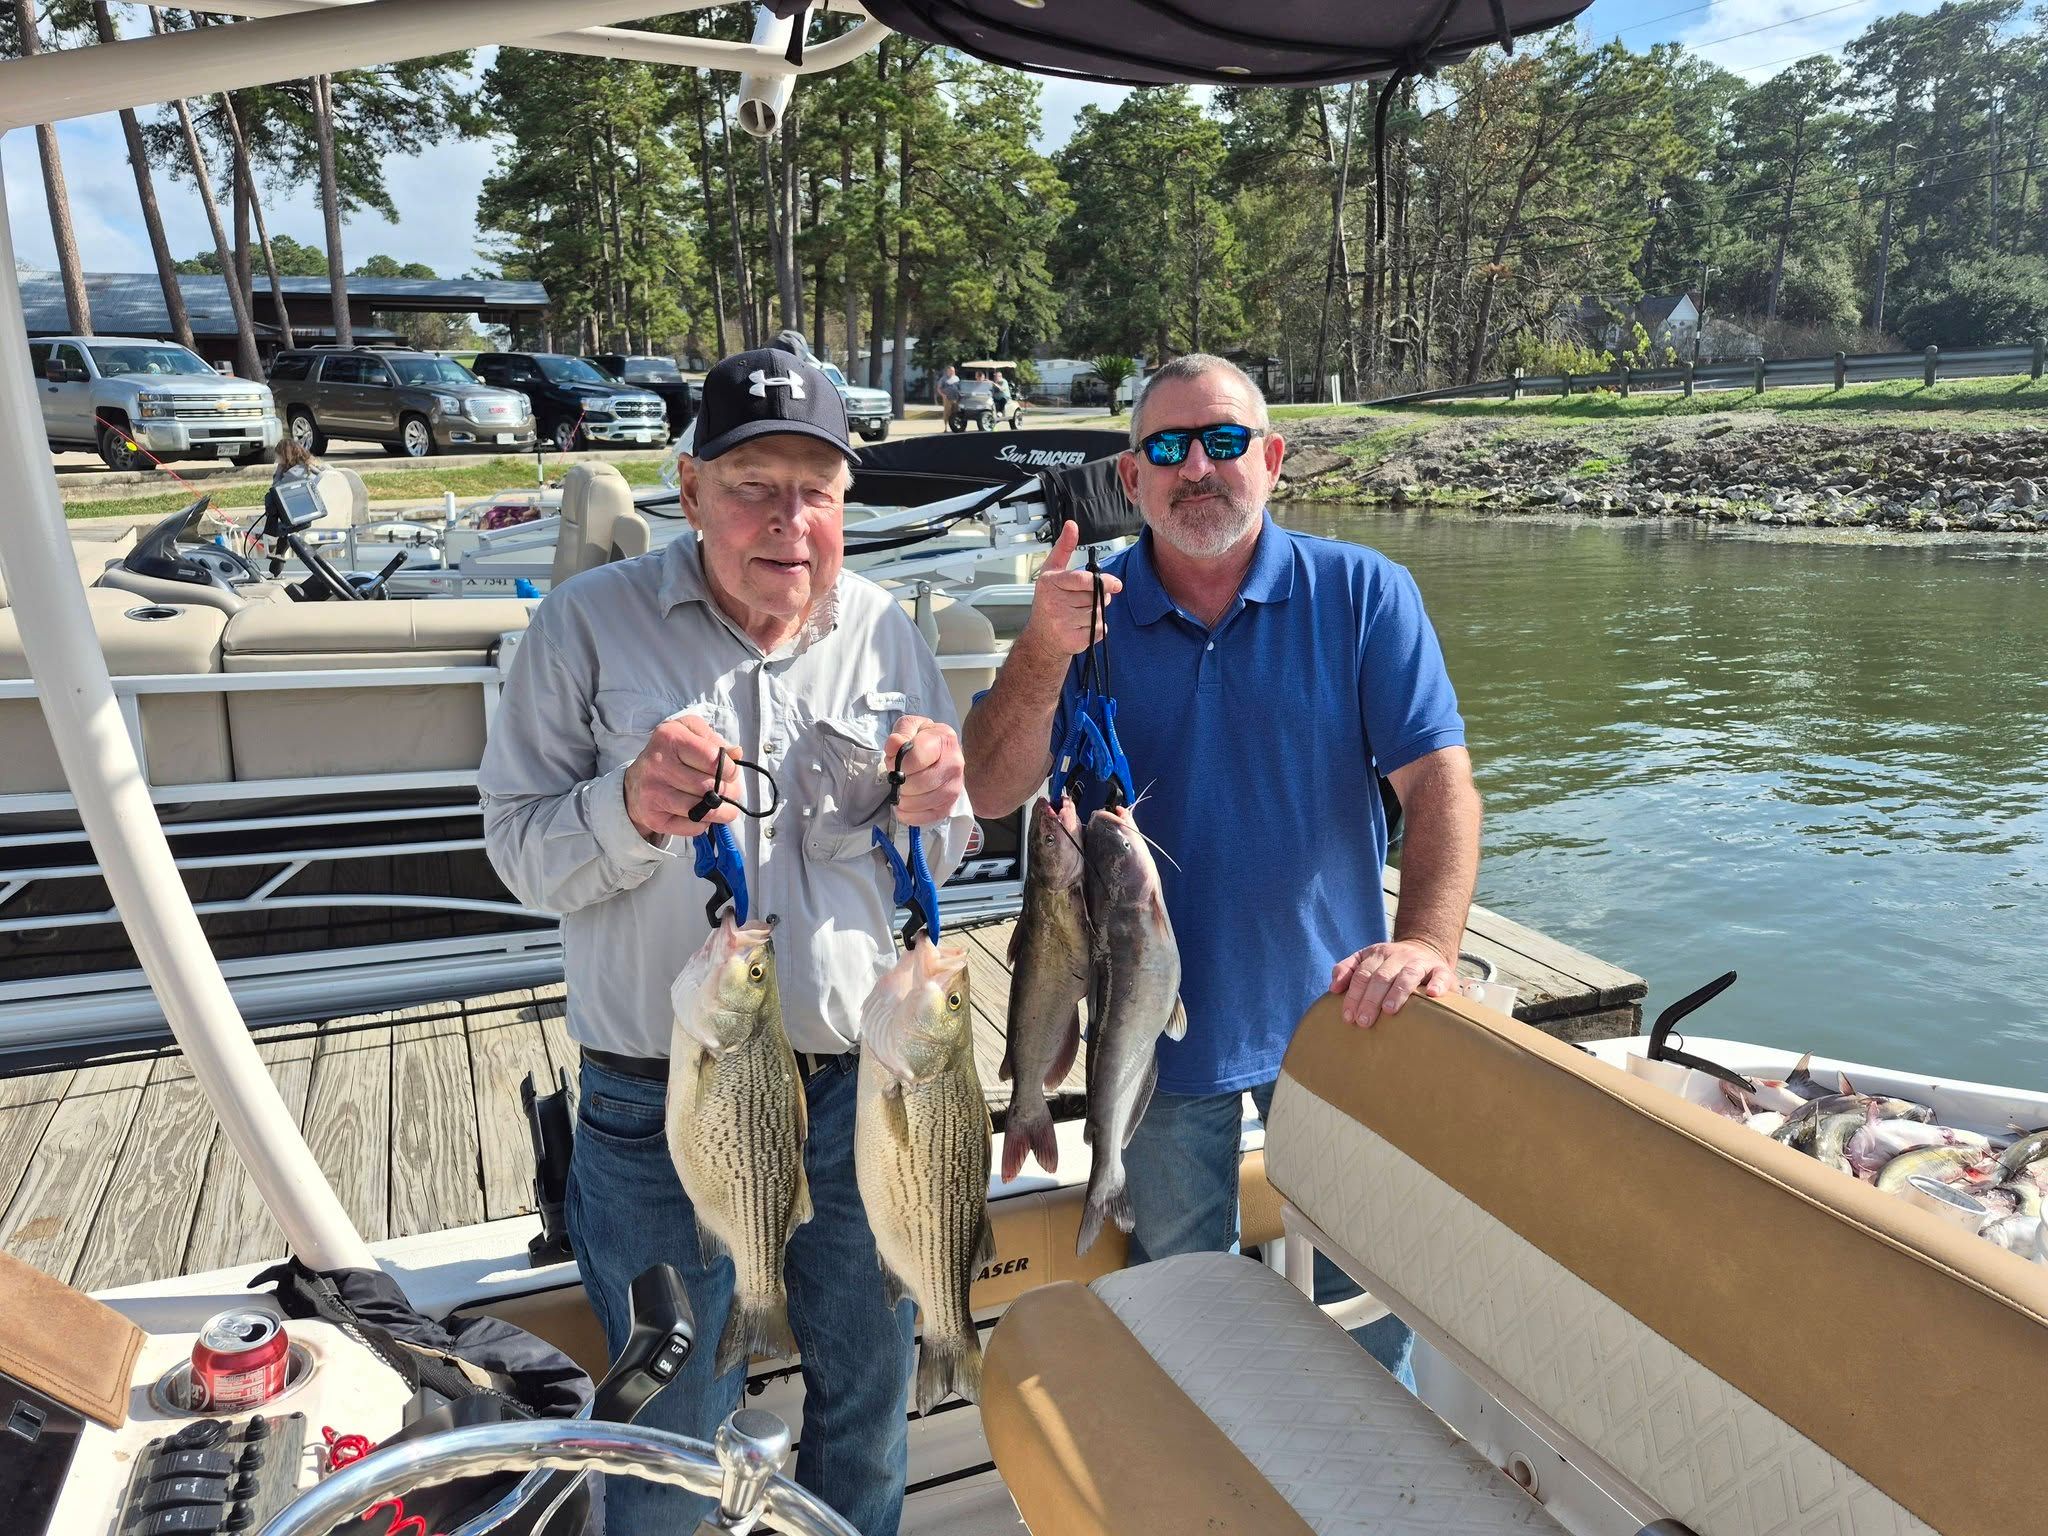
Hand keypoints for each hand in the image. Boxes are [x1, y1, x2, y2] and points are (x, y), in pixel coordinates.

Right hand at [624, 714, 741, 842]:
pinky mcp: (653, 817)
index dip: (731, 769)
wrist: (636, 782)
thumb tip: (736, 754)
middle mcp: (658, 764)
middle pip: (710, 787)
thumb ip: (715, 741)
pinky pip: (692, 826)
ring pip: (703, 810)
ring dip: (722, 812)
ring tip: (725, 808)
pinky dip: (704, 824)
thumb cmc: (670, 755)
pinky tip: (702, 814)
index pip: (714, 759)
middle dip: (730, 792)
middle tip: (731, 792)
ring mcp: (653, 793)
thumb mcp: (690, 734)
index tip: (731, 773)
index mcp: (670, 738)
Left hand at [884, 716, 964, 827]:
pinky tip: (904, 805)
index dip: (898, 762)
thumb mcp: (910, 727)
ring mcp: (954, 788)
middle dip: (900, 781)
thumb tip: (896, 743)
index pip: (916, 757)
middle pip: (918, 783)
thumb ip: (902, 732)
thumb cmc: (922, 739)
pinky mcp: (949, 806)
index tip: (895, 761)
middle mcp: (954, 764)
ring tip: (901, 789)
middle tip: (897, 775)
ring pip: (921, 802)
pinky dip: (909, 815)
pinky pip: (926, 817)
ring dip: (903, 798)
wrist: (941, 752)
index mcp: (944, 740)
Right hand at [1020, 519, 1121, 657]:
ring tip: (1081, 613)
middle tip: (1086, 599)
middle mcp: (1054, 604)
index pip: (1080, 580)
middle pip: (1094, 597)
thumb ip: (1064, 548)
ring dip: (1097, 613)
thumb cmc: (1048, 601)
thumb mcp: (1052, 572)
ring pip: (1099, 613)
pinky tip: (1082, 627)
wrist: (1041, 638)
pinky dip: (1098, 628)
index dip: (1101, 581)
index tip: (1116, 584)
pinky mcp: (1074, 641)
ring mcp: (1063, 624)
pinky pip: (1100, 630)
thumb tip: (1072, 525)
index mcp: (1050, 584)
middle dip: (1098, 597)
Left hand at [1329, 939, 1456, 1027]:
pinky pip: (1440, 975)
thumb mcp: (1366, 960)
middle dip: (1370, 999)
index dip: (1353, 995)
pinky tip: (1432, 995)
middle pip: (1381, 977)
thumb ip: (1347, 970)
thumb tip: (1333, 988)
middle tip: (1364, 1022)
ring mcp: (1421, 962)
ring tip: (1389, 1010)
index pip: (1362, 975)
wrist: (1425, 948)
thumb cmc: (1390, 964)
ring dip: (1397, 992)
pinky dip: (1437, 984)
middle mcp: (1399, 956)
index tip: (1348, 1017)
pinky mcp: (1442, 970)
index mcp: (1378, 954)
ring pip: (1408, 975)